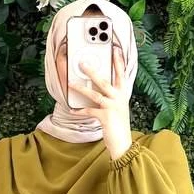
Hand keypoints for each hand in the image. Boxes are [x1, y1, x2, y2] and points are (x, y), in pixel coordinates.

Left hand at [74, 42, 132, 159]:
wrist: (123, 143)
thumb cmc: (119, 126)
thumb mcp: (118, 108)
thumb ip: (112, 97)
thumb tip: (98, 88)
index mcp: (122, 95)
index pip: (121, 74)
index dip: (118, 62)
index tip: (115, 50)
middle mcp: (119, 99)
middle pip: (105, 81)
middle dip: (93, 71)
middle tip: (83, 63)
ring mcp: (112, 107)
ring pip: (95, 94)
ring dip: (81, 88)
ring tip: (71, 83)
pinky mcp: (105, 116)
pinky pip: (89, 111)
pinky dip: (79, 111)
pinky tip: (72, 110)